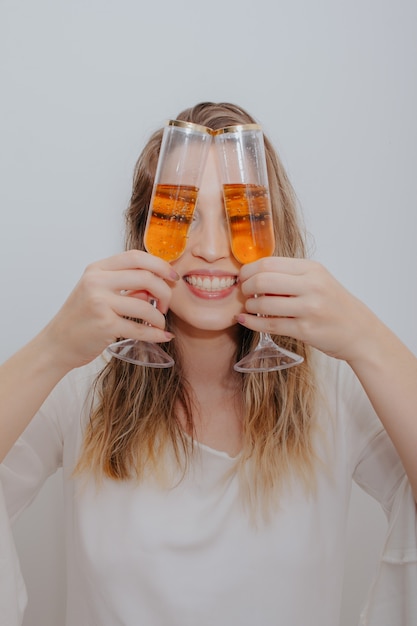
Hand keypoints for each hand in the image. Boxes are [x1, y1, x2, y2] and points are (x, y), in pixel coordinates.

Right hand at [41, 250, 178, 368]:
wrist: (58, 344)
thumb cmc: (81, 318)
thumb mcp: (98, 293)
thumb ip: (126, 286)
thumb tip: (156, 285)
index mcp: (97, 270)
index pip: (136, 257)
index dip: (160, 264)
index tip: (172, 276)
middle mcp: (97, 282)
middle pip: (146, 277)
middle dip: (165, 292)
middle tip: (166, 306)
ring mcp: (100, 303)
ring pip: (146, 305)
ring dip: (159, 317)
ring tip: (159, 324)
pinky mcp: (105, 325)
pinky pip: (140, 328)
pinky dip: (156, 334)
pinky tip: (162, 336)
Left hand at [237, 257, 376, 361]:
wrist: (360, 332)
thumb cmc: (335, 306)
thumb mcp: (318, 280)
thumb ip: (290, 275)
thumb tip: (254, 274)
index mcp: (312, 269)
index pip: (269, 262)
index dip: (249, 270)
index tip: (243, 276)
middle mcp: (312, 286)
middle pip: (263, 280)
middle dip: (246, 286)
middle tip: (243, 292)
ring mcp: (309, 309)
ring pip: (264, 303)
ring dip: (249, 306)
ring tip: (248, 307)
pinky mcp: (305, 330)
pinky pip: (270, 325)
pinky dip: (252, 323)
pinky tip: (245, 320)